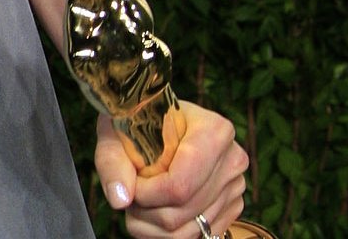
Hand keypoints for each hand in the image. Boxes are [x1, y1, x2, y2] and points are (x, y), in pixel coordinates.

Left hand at [95, 104, 249, 236]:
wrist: (155, 121)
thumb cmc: (135, 121)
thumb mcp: (115, 131)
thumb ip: (112, 161)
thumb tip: (120, 199)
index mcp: (213, 131)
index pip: (179, 185)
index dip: (146, 193)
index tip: (131, 182)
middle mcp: (231, 160)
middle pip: (182, 210)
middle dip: (145, 210)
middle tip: (131, 190)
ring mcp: (235, 186)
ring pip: (188, 230)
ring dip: (152, 225)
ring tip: (140, 200)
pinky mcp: (232, 207)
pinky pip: (198, 237)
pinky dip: (167, 233)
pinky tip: (154, 211)